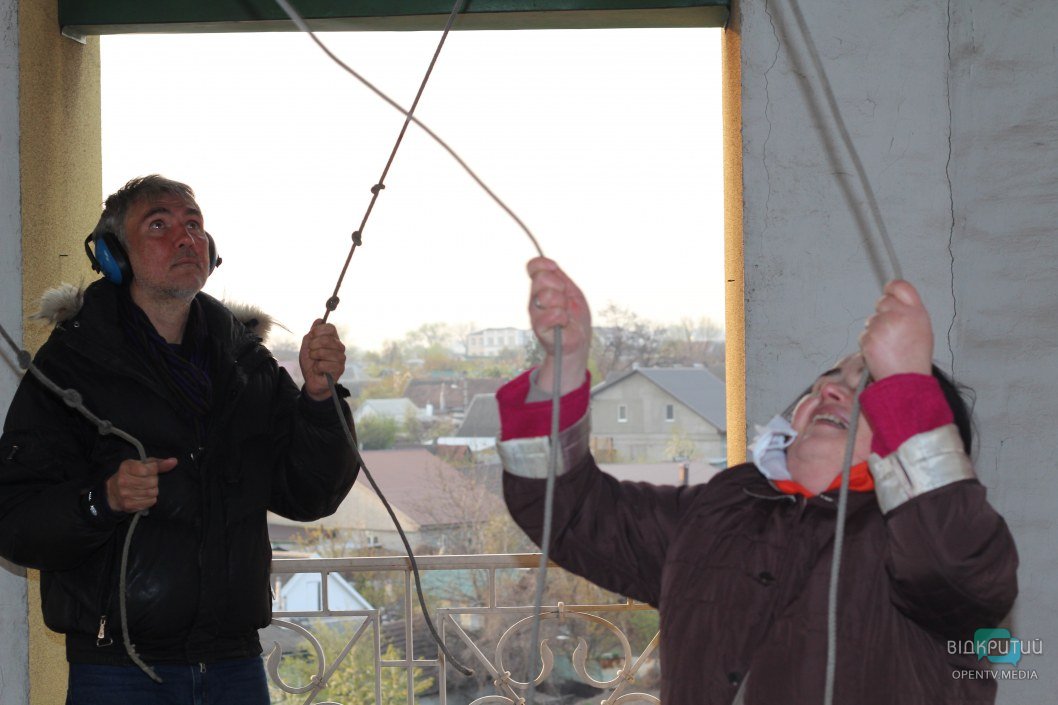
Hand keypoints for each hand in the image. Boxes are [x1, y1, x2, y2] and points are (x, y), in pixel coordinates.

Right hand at [106, 457, 177, 512]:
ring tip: (145, 488)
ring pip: (152, 492)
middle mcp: (123, 480)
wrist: (113, 492)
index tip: (149, 471)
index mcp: (126, 467)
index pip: (149, 469)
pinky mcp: (128, 505)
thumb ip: (159, 463)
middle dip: (153, 481)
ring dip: (152, 490)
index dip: (154, 470)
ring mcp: (125, 494)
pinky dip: (150, 499)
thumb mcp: (143, 465)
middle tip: (147, 481)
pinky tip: (143, 496)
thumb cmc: (132, 475)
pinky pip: (150, 501)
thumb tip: (174, 461)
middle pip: (152, 481)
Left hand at [300, 319, 346, 400]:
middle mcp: (339, 347)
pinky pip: (325, 364)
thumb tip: (319, 320)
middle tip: (310, 352)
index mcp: (332, 339)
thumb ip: (312, 334)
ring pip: (325, 352)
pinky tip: (318, 370)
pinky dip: (317, 368)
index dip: (318, 331)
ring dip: (315, 357)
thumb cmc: (310, 363)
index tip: (311, 336)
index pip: (330, 328)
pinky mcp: (340, 369)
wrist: (312, 380)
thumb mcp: (307, 346)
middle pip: (328, 339)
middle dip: (314, 345)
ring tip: (314, 361)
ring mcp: (341, 358)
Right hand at [527, 257, 591, 393]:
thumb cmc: (575, 316)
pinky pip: (552, 314)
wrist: (579, 341)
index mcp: (541, 287)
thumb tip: (550, 264)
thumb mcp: (571, 291)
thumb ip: (559, 277)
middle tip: (565, 300)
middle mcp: (534, 299)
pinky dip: (563, 318)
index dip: (544, 264)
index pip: (534, 266)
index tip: (555, 269)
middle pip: (541, 278)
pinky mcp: (539, 329)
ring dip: (562, 304)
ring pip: (547, 295)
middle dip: (559, 287)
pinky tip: (564, 323)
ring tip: (565, 315)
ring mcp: (535, 313)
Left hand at [859, 279, 932, 380]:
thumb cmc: (914, 359)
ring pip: (871, 320)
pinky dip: (869, 343)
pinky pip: (864, 335)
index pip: (901, 287)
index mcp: (916, 313)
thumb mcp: (922, 329)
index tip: (888, 290)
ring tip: (888, 346)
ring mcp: (883, 326)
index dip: (892, 288)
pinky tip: (881, 352)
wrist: (906, 380)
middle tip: (891, 332)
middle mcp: (900, 316)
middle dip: (882, 313)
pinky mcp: (869, 337)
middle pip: (882, 301)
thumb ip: (909, 312)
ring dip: (875, 331)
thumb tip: (895, 299)